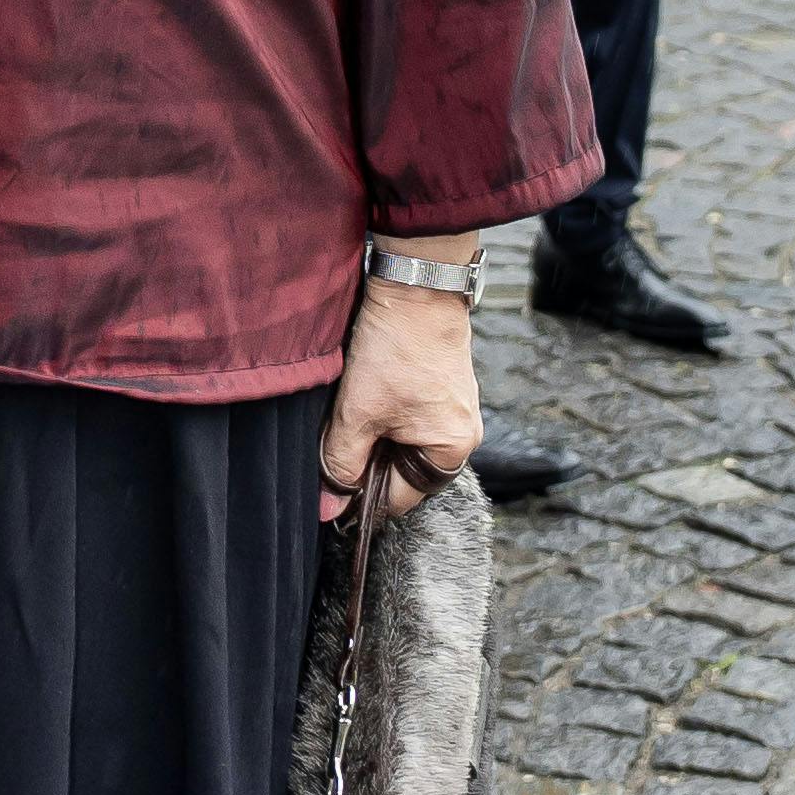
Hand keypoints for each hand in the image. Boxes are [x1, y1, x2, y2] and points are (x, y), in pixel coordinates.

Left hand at [320, 281, 478, 522]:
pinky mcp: (444, 388)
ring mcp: (457, 410)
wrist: (417, 286)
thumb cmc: (395, 350)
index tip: (331, 488)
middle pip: (405, 472)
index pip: (400, 498)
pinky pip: (412, 418)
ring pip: (405, 443)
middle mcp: (464, 434)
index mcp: (452, 450)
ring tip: (354, 411)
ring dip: (375, 435)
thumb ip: (342, 463)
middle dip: (369, 462)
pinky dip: (386, 414)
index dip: (362, 496)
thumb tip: (330, 508)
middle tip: (339, 440)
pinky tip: (368, 395)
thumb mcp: (358, 413)